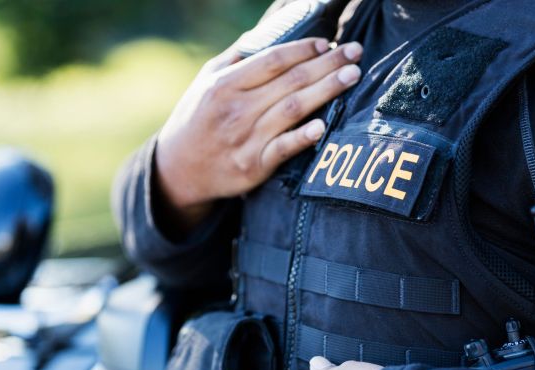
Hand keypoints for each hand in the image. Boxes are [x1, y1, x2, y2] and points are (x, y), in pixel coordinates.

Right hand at [155, 39, 362, 229]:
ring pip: (293, 110)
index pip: (273, 60)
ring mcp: (245, 139)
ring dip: (326, 90)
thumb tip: (267, 34)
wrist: (178, 170)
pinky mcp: (253, 167)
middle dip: (327, 64)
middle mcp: (236, 110)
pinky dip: (303, 137)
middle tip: (356, 52)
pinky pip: (283, 149)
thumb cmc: (197, 119)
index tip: (327, 43)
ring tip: (352, 76)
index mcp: (224, 85)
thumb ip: (236, 59)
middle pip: (290, 81)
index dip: (304, 49)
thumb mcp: (205, 82)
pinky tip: (324, 125)